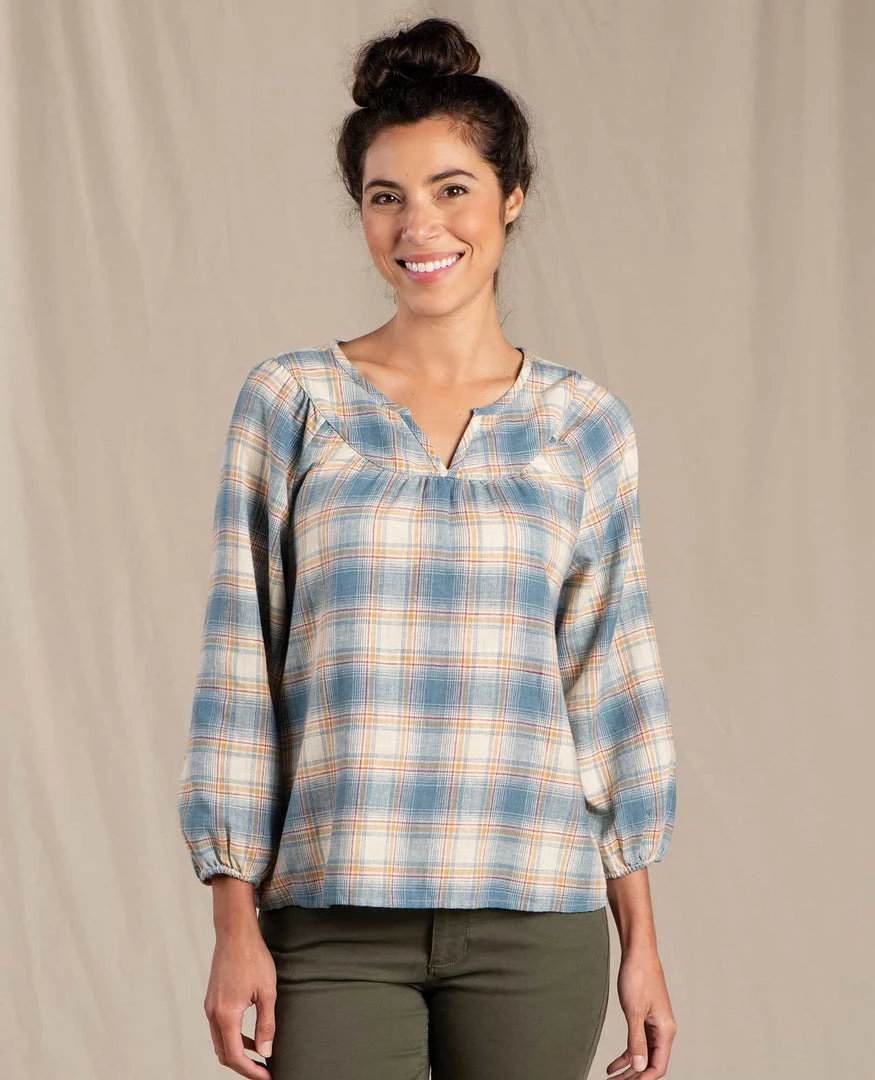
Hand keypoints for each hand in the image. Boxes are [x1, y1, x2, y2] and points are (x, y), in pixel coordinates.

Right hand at [204, 927, 276, 1076]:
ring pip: (220, 1042)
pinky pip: (219, 1028)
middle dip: (242, 1066)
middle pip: (223, 1054)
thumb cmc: (253, 958)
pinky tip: (249, 1034)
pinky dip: (232, 1037)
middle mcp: (213, 1014)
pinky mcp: (212, 999)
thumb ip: (266, 1024)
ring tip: (259, 1055)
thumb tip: (265, 1052)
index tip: (267, 1076)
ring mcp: (209, 1006)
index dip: (250, 1071)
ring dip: (237, 1052)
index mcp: (226, 1015)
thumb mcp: (267, 992)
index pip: (234, 1056)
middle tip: (263, 1071)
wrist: (235, 933)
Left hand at [605, 943, 676, 1078]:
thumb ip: (636, 1041)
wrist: (638, 952)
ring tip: (612, 1079)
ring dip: (628, 1068)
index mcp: (665, 1030)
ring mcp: (653, 1024)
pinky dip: (626, 1054)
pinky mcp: (644, 1017)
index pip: (658, 1066)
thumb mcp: (634, 1011)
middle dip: (633, 1076)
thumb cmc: (639, 976)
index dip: (643, 1079)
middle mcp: (662, 1030)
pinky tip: (613, 1064)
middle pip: (650, 1063)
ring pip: (642, 1055)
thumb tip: (638, 1067)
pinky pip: (637, 1042)